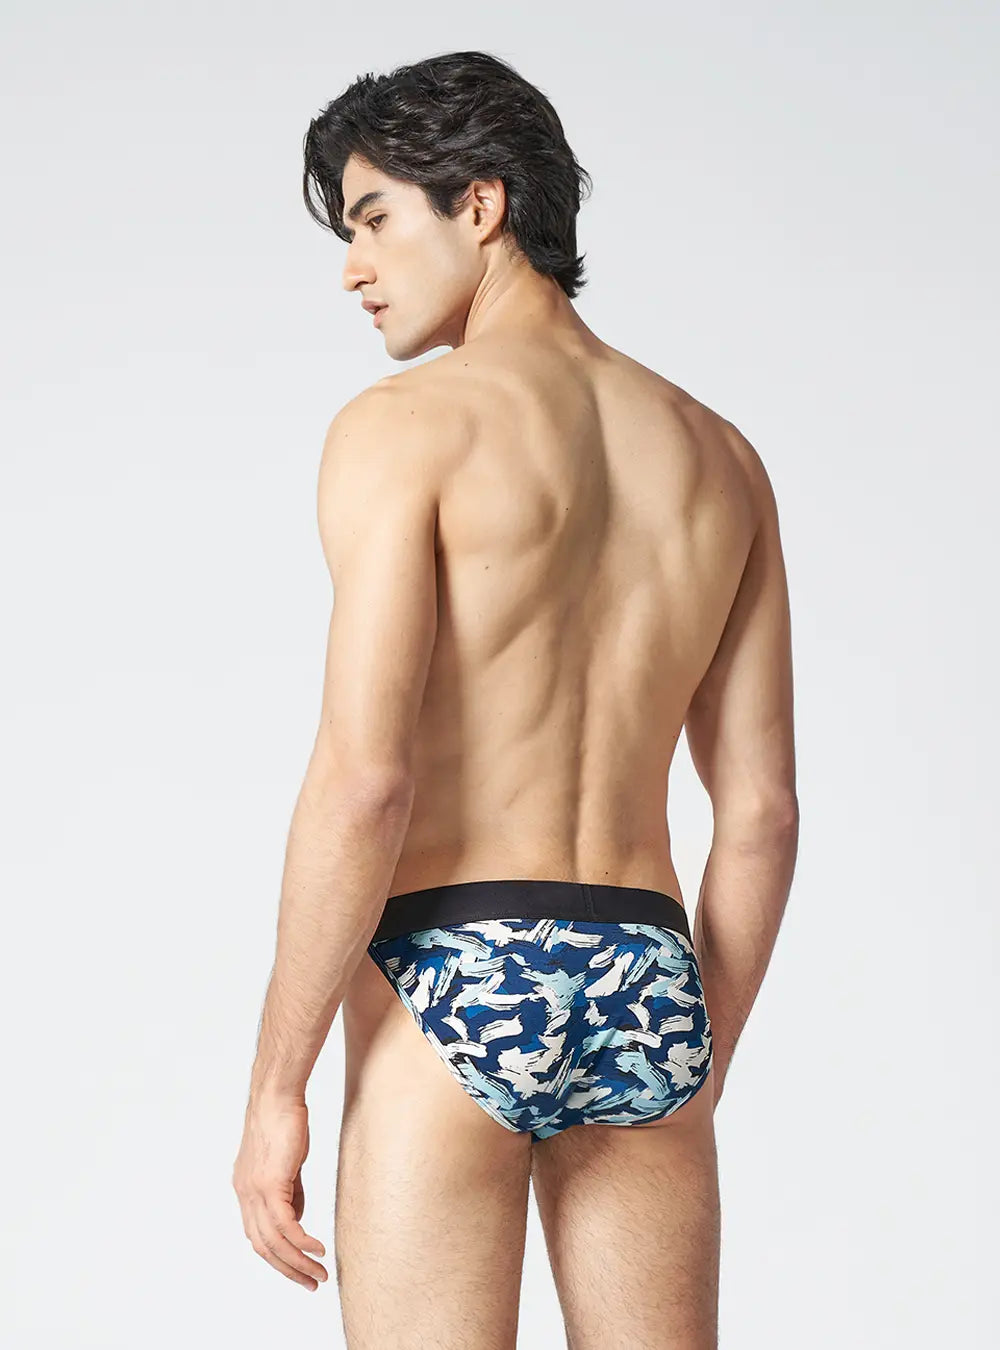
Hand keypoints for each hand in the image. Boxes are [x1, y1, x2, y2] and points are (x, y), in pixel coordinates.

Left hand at [232, 1091, 327, 1289]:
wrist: (276, 1095)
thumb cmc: (284, 1120)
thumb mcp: (286, 1163)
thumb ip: (290, 1192)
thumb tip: (297, 1220)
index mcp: (245, 1190)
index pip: (258, 1235)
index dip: (278, 1256)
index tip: (299, 1269)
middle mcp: (245, 1195)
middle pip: (263, 1246)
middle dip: (288, 1269)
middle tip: (311, 1283)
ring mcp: (254, 1191)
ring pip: (274, 1241)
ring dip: (297, 1262)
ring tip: (319, 1274)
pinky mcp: (270, 1185)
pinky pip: (285, 1226)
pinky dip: (301, 1242)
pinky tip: (318, 1250)